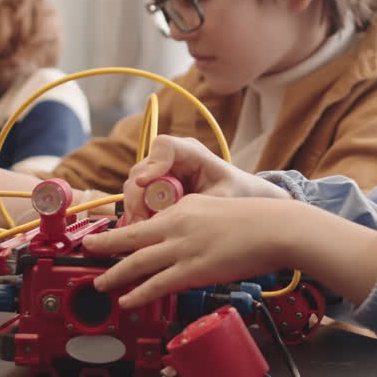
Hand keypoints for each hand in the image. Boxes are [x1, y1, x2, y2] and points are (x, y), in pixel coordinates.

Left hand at [86, 194, 376, 307]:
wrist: (276, 227)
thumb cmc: (257, 222)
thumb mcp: (220, 212)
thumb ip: (200, 224)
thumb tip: (190, 242)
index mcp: (184, 207)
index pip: (147, 219)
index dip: (125, 230)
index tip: (112, 236)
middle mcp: (177, 224)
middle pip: (130, 236)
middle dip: (105, 245)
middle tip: (88, 250)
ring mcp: (183, 247)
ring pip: (137, 262)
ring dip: (115, 274)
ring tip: (100, 283)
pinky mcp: (193, 269)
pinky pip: (157, 284)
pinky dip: (138, 293)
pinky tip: (128, 300)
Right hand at [122, 135, 286, 222]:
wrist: (241, 197)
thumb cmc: (237, 193)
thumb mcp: (224, 199)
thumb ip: (202, 206)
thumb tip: (172, 219)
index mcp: (191, 152)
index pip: (164, 146)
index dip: (153, 163)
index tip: (146, 184)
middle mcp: (171, 158)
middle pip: (141, 169)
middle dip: (138, 198)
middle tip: (141, 223)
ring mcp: (160, 171)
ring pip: (135, 185)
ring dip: (136, 208)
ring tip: (144, 230)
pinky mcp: (154, 186)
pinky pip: (137, 198)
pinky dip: (139, 214)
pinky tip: (145, 230)